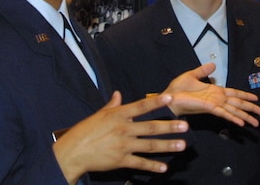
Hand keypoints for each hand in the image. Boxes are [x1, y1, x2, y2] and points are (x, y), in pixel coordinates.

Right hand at [52, 91, 188, 182]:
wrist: (74, 151)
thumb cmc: (85, 131)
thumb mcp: (99, 114)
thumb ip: (112, 105)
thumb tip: (118, 94)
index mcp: (118, 115)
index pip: (141, 107)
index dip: (156, 103)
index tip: (170, 99)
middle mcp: (123, 129)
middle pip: (150, 127)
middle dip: (169, 127)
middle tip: (185, 126)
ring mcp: (123, 145)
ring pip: (150, 145)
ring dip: (167, 146)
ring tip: (182, 145)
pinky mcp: (120, 160)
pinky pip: (140, 163)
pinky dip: (152, 165)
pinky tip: (164, 166)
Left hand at [163, 63, 259, 126]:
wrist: (168, 97)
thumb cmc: (178, 88)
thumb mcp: (192, 75)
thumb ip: (203, 71)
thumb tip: (213, 64)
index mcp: (215, 91)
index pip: (234, 93)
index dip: (245, 96)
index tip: (256, 99)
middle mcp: (217, 99)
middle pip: (238, 103)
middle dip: (250, 108)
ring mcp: (214, 104)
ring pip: (234, 110)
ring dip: (245, 116)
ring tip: (256, 123)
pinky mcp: (209, 108)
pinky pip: (224, 113)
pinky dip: (233, 117)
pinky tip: (241, 123)